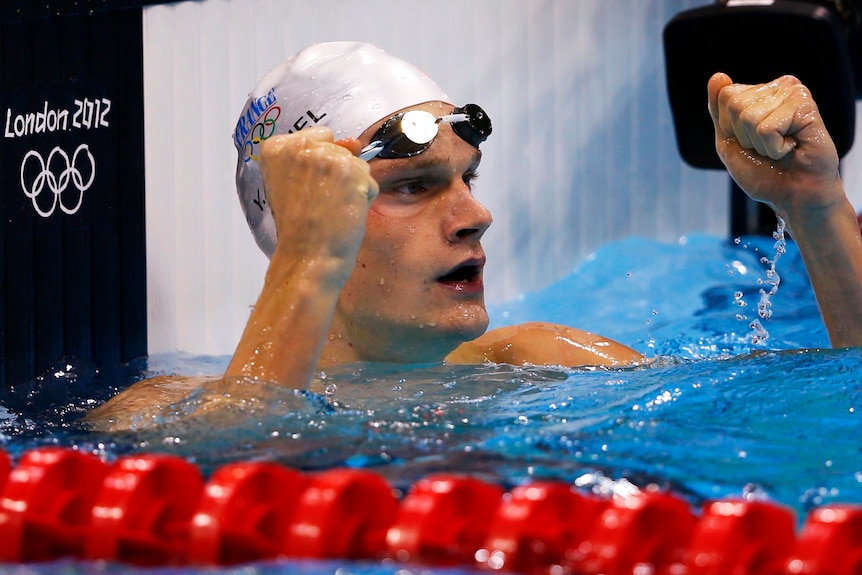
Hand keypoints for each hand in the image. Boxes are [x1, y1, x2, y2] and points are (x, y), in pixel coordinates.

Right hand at [259, 127, 378, 284]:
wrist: (307, 259)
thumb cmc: (300, 230)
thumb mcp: (295, 185)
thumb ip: (320, 156)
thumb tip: (355, 143)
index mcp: (275, 147)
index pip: (318, 136)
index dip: (319, 166)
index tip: (305, 190)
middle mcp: (298, 145)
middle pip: (339, 149)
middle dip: (336, 176)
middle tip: (317, 204)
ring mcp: (326, 156)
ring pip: (357, 165)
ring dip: (351, 188)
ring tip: (329, 209)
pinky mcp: (351, 171)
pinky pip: (370, 182)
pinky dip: (363, 200)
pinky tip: (343, 214)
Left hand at [707, 73, 841, 217]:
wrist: (793, 194)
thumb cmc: (763, 171)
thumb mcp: (729, 140)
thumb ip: (719, 110)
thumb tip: (717, 76)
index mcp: (760, 91)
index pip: (724, 96)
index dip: (731, 128)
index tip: (752, 141)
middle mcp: (779, 86)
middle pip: (735, 105)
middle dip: (745, 136)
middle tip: (768, 147)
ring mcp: (794, 93)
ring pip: (749, 117)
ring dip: (761, 144)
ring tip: (781, 147)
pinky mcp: (806, 106)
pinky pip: (767, 128)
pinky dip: (774, 147)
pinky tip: (792, 147)